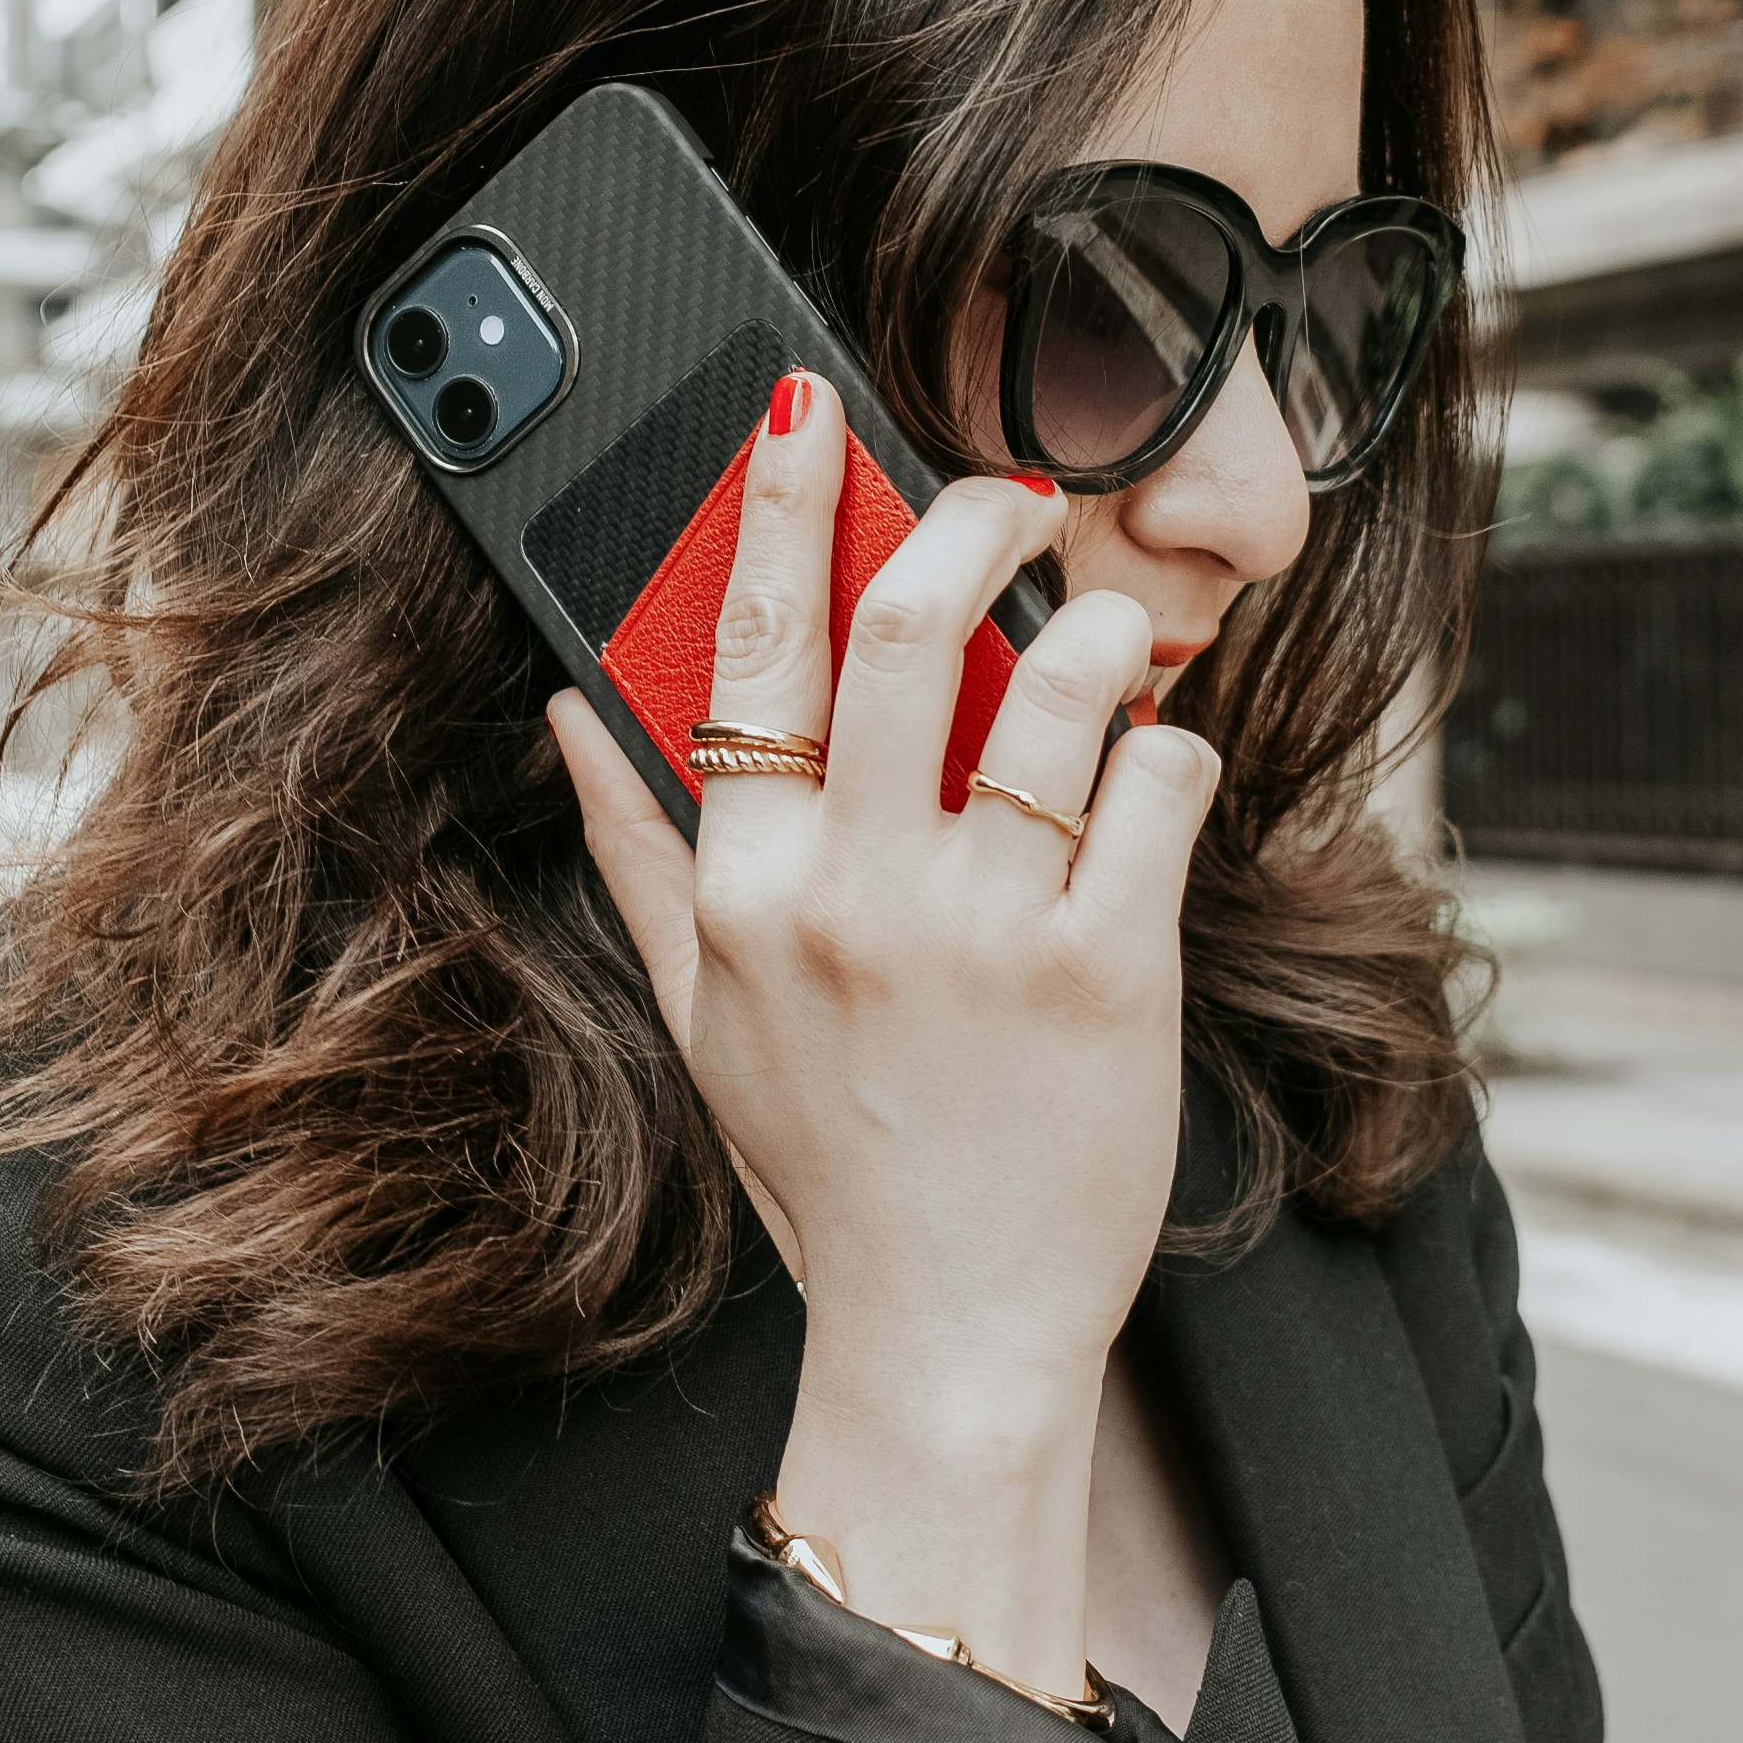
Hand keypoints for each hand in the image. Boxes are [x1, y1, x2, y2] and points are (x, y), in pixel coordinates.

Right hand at [547, 375, 1218, 1700]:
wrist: (946, 1329)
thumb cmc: (827, 1167)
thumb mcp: (696, 1013)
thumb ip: (638, 852)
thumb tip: (570, 712)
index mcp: (749, 892)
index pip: (749, 653)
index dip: (775, 511)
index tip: (803, 413)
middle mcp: (857, 896)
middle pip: (910, 628)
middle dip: (967, 518)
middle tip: (1004, 496)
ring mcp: (987, 931)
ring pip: (1060, 685)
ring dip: (1098, 630)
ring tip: (1107, 641)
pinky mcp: (1109, 972)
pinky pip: (1162, 786)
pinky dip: (1172, 753)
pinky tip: (1156, 780)